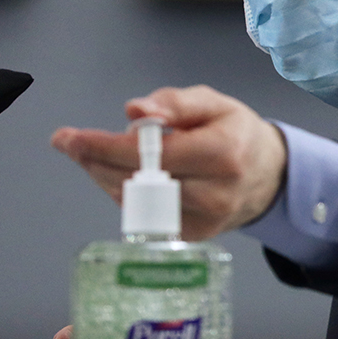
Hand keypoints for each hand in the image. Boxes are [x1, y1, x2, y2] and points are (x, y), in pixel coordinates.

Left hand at [51, 85, 286, 240]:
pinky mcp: (194, 235)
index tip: (69, 137)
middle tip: (70, 142)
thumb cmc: (237, 133)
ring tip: (94, 155)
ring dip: (105, 176)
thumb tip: (134, 111)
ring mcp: (205, 220)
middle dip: (95, 160)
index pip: (151, 154)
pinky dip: (126, 193)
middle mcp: (215, 193)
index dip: (104, 146)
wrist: (268, 176)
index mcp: (222, 154)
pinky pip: (143, 215)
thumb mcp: (214, 103)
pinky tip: (124, 175)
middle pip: (136, 181)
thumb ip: (174, 102)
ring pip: (135, 201)